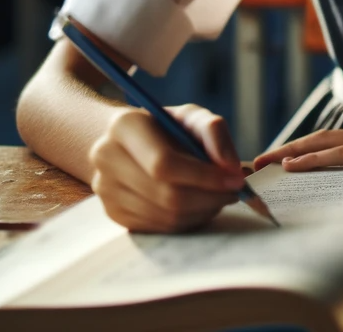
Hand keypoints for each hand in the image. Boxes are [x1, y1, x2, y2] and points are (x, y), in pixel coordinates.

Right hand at [88, 103, 245, 231]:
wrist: (131, 142)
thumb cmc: (167, 127)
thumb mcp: (192, 116)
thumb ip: (214, 132)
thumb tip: (230, 166)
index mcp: (124, 126)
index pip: (164, 163)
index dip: (204, 176)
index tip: (236, 179)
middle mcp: (106, 157)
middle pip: (167, 194)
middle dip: (210, 197)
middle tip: (236, 191)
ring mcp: (106, 190)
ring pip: (166, 215)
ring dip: (203, 210)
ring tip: (220, 195)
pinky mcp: (114, 213)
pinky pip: (160, 227)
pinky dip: (189, 219)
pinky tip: (200, 204)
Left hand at [253, 106, 342, 172]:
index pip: (332, 142)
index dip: (305, 150)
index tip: (282, 161)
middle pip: (317, 140)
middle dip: (286, 150)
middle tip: (257, 162)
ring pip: (320, 144)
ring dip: (288, 153)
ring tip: (261, 163)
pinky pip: (337, 155)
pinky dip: (310, 159)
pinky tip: (290, 166)